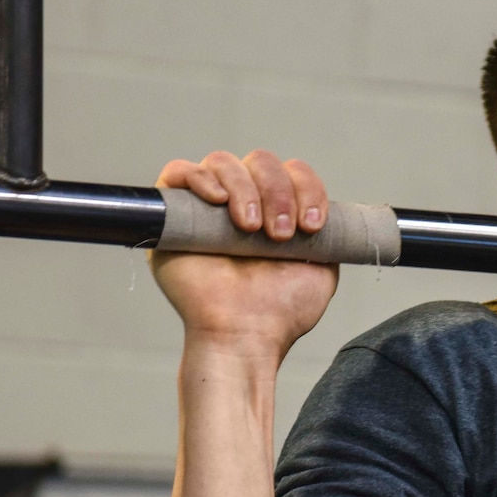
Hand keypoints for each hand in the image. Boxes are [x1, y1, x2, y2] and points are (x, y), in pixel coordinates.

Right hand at [151, 150, 335, 360]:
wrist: (245, 334)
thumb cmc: (279, 310)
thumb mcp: (320, 267)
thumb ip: (325, 234)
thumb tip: (319, 207)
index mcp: (276, 212)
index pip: (293, 172)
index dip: (307, 188)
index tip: (312, 225)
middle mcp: (241, 204)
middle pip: (260, 162)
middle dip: (277, 192)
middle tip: (279, 235)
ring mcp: (205, 207)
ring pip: (223, 162)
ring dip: (246, 190)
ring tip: (250, 229)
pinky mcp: (171, 215)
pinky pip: (178, 171)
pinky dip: (201, 177)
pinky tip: (219, 201)